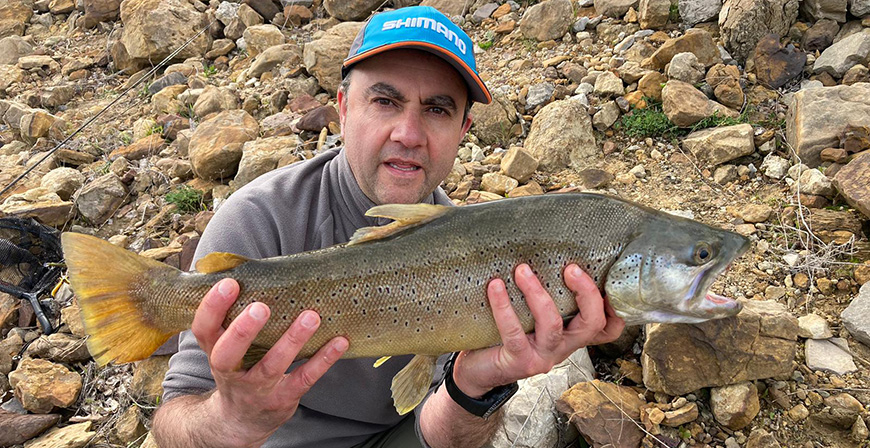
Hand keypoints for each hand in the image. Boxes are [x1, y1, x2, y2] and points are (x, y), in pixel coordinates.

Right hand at [191, 278, 348, 446]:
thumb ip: (234, 318)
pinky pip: (304, 379)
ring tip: (311, 316)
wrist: (240, 422)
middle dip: (243, 331)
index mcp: (215, 352)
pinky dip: (323, 360)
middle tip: (261, 307)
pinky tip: (339, 341)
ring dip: (291, 341)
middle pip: (228, 354)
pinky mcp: (283, 399)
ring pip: (271, 366)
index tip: (229, 284)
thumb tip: (249, 268)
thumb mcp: (225, 348)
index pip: (204, 330)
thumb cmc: (238, 368)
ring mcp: (256, 389)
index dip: (212, 308)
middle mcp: (231, 373)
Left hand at [452, 264, 624, 396]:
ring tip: (522, 270)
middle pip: (592, 324)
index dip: (616, 308)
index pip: (607, 328)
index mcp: (570, 335)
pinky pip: (514, 331)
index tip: (609, 280)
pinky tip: (495, 286)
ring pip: (552, 324)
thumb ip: (544, 296)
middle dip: (586, 293)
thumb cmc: (504, 337)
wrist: (477, 371)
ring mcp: (543, 356)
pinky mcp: (520, 361)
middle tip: (571, 267)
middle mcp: (563, 347)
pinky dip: (504, 306)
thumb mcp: (530, 317)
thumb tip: (541, 252)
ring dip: (538, 293)